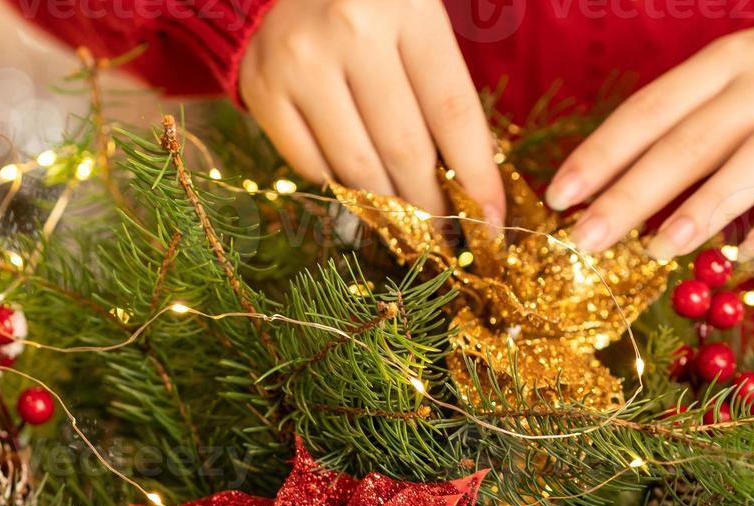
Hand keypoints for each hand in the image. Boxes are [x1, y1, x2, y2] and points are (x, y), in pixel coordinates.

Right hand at [238, 0, 505, 228]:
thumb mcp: (416, 15)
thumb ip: (440, 82)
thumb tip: (469, 179)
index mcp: (407, 7)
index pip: (453, 112)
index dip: (478, 176)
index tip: (491, 221)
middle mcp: (352, 32)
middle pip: (405, 149)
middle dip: (433, 206)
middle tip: (446, 236)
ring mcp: (300, 63)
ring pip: (357, 166)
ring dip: (389, 207)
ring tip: (408, 221)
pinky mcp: (261, 88)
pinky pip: (310, 164)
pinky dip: (339, 185)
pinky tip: (358, 185)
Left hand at [546, 22, 753, 259]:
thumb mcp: (728, 95)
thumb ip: (676, 133)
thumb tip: (600, 198)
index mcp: (728, 61)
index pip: (651, 109)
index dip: (603, 153)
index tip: (560, 197)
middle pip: (693, 139)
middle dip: (633, 193)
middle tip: (588, 239)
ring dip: (701, 208)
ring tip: (655, 249)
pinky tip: (745, 253)